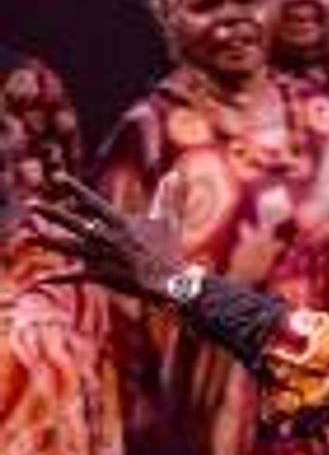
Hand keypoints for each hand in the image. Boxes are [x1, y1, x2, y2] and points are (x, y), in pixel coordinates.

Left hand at [25, 172, 183, 301]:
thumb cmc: (170, 249)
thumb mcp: (168, 219)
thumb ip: (167, 196)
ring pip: (70, 247)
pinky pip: (75, 276)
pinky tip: (40, 279)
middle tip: (31, 204)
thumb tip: (175, 173)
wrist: (172, 282)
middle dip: (52, 213)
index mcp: (121, 223)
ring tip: (26, 238)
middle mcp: (108, 238)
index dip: (76, 189)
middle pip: (74, 223)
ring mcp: (104, 258)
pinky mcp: (103, 276)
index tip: (58, 177)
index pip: (94, 202)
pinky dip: (58, 277)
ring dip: (47, 242)